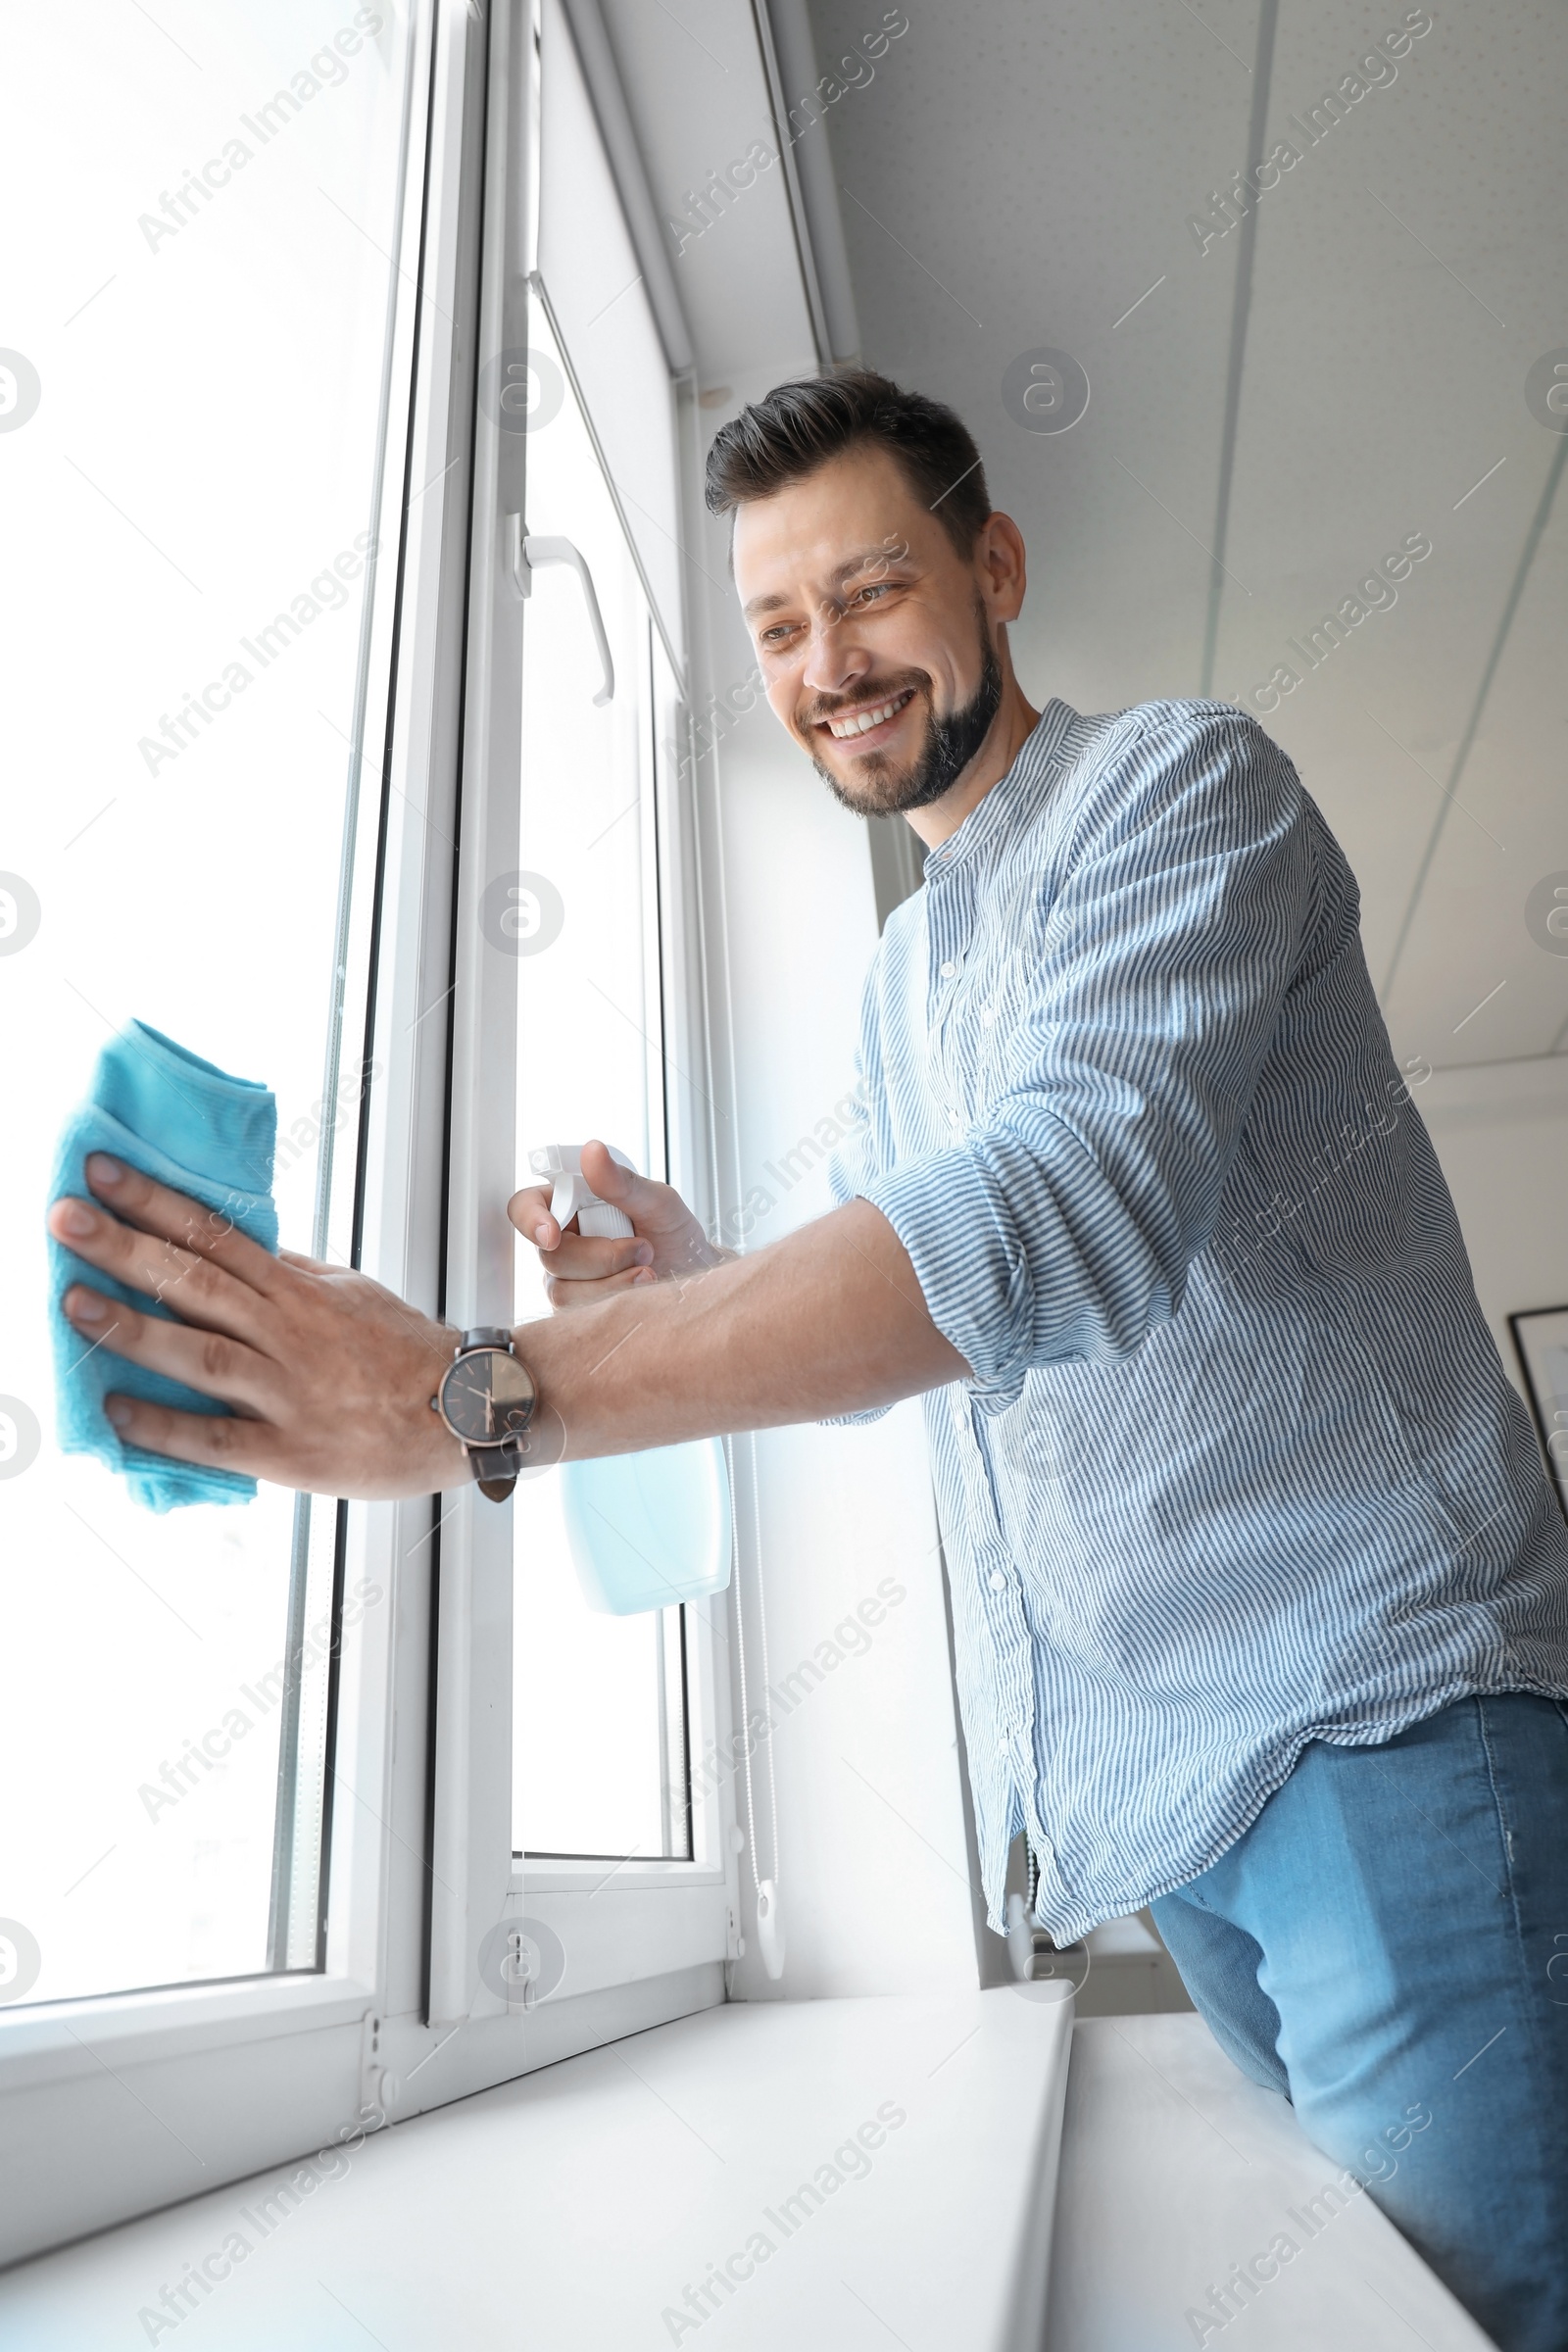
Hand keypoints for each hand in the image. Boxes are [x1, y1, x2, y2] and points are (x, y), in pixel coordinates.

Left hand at [49, 1154, 470, 1498]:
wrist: (472, 1411)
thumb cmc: (407, 1352)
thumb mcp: (348, 1292)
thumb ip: (285, 1271)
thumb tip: (226, 1241)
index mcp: (299, 1290)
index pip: (215, 1234)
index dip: (155, 1202)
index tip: (100, 1173)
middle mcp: (290, 1333)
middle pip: (198, 1282)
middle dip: (126, 1247)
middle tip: (65, 1218)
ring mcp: (290, 1392)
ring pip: (204, 1353)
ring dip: (135, 1328)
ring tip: (75, 1303)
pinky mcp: (294, 1452)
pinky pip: (219, 1438)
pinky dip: (166, 1426)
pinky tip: (117, 1413)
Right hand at [506, 1138, 731, 1313]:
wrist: (695, 1277)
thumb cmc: (674, 1233)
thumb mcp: (657, 1202)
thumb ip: (622, 1182)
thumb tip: (593, 1151)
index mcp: (570, 1203)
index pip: (526, 1205)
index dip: (530, 1219)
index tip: (552, 1235)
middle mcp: (561, 1239)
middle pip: (551, 1253)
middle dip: (602, 1256)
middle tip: (644, 1248)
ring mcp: (567, 1276)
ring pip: (564, 1288)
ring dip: (613, 1281)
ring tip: (648, 1270)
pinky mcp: (579, 1307)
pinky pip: (579, 1311)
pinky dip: (614, 1300)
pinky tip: (640, 1290)